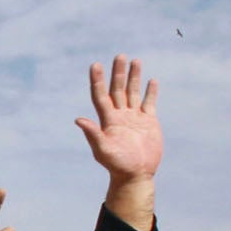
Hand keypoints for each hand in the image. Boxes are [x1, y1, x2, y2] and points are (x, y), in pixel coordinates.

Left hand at [74, 56, 160, 181]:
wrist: (136, 175)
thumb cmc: (117, 165)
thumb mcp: (103, 150)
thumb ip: (93, 134)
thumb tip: (78, 119)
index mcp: (108, 120)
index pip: (101, 96)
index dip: (98, 81)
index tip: (95, 65)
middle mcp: (120, 116)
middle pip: (118, 90)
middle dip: (118, 73)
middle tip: (119, 56)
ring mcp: (134, 117)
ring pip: (133, 92)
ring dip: (134, 77)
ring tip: (135, 61)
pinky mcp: (148, 121)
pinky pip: (149, 103)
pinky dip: (150, 92)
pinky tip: (151, 81)